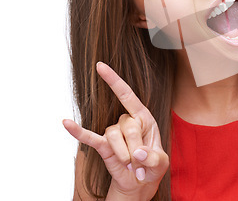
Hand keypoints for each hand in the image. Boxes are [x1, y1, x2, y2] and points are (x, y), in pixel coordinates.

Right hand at [63, 62, 168, 199]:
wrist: (139, 183)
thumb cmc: (152, 167)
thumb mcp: (160, 163)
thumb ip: (153, 157)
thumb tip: (137, 152)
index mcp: (144, 118)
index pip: (128, 95)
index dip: (114, 80)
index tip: (100, 66)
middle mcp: (127, 121)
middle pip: (126, 124)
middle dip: (135, 146)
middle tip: (140, 162)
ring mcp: (114, 133)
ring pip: (113, 135)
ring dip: (123, 153)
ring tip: (130, 165)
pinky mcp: (103, 146)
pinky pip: (90, 138)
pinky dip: (78, 132)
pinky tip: (66, 123)